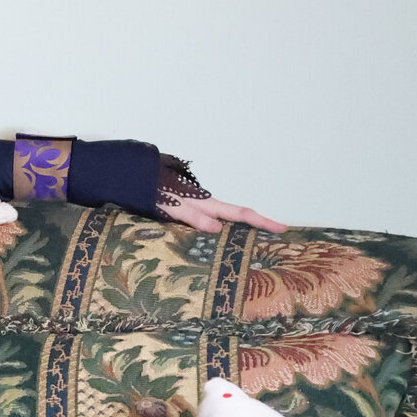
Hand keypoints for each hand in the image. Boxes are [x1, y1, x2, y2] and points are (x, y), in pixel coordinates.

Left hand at [157, 192, 285, 234]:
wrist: (134, 174)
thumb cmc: (151, 190)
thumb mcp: (172, 205)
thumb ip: (192, 215)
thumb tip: (217, 228)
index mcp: (207, 203)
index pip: (241, 213)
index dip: (263, 221)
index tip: (283, 227)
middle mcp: (206, 204)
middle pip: (238, 216)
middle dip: (258, 225)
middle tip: (276, 236)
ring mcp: (198, 205)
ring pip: (223, 218)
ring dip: (239, 228)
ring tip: (253, 242)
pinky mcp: (187, 208)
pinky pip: (208, 220)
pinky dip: (220, 228)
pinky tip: (220, 238)